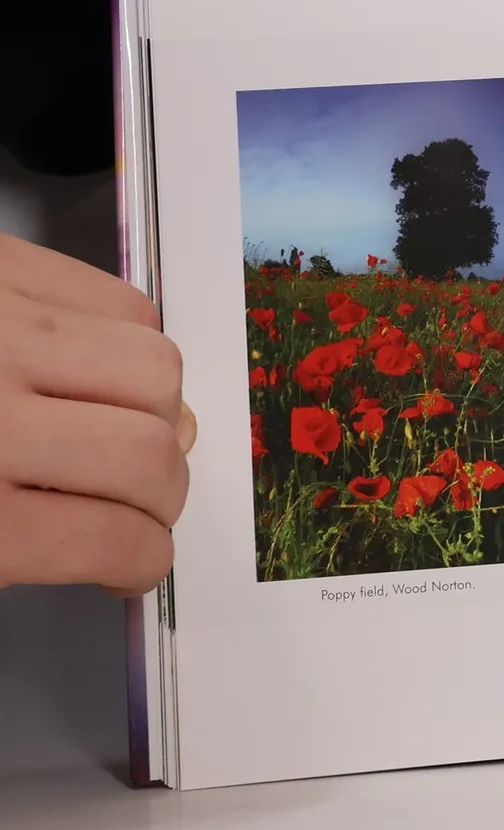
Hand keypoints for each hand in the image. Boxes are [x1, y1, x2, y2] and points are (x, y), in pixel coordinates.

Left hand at [0, 234, 194, 593]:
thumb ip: (18, 545)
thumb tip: (122, 534)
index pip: (114, 540)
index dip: (144, 562)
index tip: (135, 564)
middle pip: (152, 454)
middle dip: (161, 492)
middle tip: (130, 503)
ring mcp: (4, 326)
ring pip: (158, 369)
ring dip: (155, 409)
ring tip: (113, 424)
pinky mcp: (6, 266)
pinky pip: (125, 303)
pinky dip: (129, 343)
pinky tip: (86, 369)